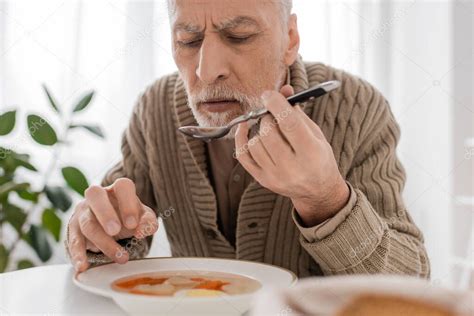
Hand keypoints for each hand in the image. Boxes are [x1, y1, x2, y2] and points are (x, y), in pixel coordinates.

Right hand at [67, 178, 157, 271]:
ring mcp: (83, 211)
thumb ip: (148, 222)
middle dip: (105, 213)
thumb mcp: (142, 218)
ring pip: (88, 223)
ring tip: (121, 257)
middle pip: (95, 195)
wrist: (110, 227)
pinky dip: (78, 254)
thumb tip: (144, 230)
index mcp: (118, 190)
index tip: (133, 224)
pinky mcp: (73, 228)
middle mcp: (97, 196)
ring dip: (103, 242)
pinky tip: (83, 266)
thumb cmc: (127, 218)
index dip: (127, 203)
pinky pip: (74, 241)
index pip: (122, 186)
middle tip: (115, 231)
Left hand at [235, 85, 349, 226]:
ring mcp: (275, 176)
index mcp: (311, 153)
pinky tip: (245, 129)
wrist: (318, 191)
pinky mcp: (262, 180)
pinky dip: (241, 139)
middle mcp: (292, 168)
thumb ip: (298, 113)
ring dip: (259, 129)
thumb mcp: (315, 134)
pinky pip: (243, 156)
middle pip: (269, 133)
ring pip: (255, 143)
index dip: (277, 104)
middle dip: (268, 117)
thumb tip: (284, 90)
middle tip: (272, 114)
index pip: (290, 124)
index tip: (269, 95)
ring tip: (269, 128)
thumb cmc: (318, 157)